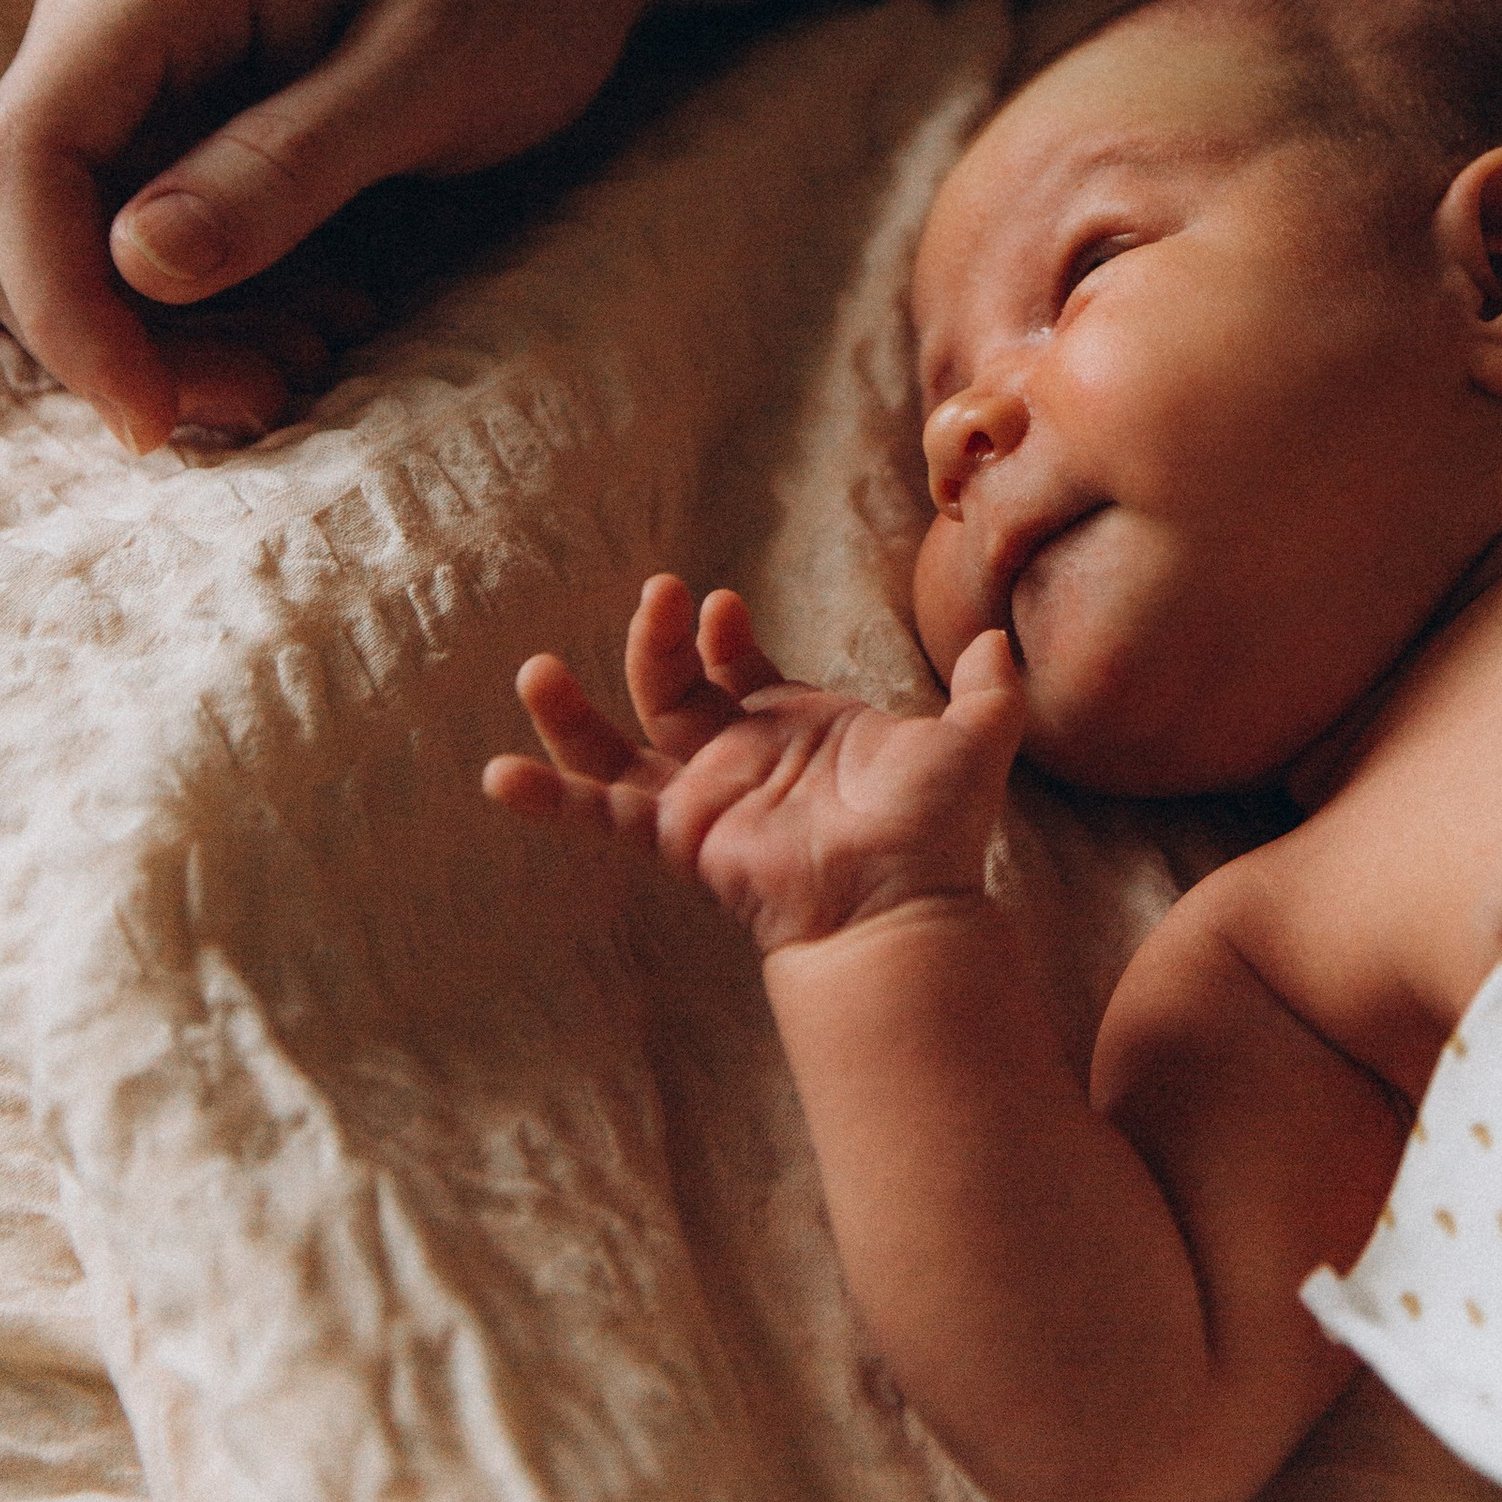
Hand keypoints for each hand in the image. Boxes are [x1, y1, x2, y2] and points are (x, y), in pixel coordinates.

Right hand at [0, 0, 727, 453]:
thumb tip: (136, 260)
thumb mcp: (436, 77)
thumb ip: (290, 164)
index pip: (29, 152)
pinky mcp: (148, 91)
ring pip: (57, 238)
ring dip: (164, 329)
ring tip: (318, 344)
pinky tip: (312, 307)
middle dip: (123, 334)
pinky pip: (114, 228)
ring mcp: (117, 38)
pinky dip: (191, 298)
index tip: (153, 417)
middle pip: (18, 212)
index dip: (63, 306)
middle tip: (278, 387)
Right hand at [484, 575, 1027, 954]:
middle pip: (671, 687)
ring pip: (619, 746)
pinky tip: (500, 778)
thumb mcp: (971, 742)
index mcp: (793, 726)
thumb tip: (1002, 637)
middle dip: (656, 639)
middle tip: (658, 596)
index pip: (739, 666)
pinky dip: (550, 799)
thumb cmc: (935, 833)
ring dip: (575, 712)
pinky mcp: (677, 838)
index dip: (722, 633)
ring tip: (535, 670)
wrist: (902, 905)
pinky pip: (602, 815)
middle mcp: (739, 757)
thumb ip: (988, 689)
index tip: (721, 607)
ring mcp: (702, 798)